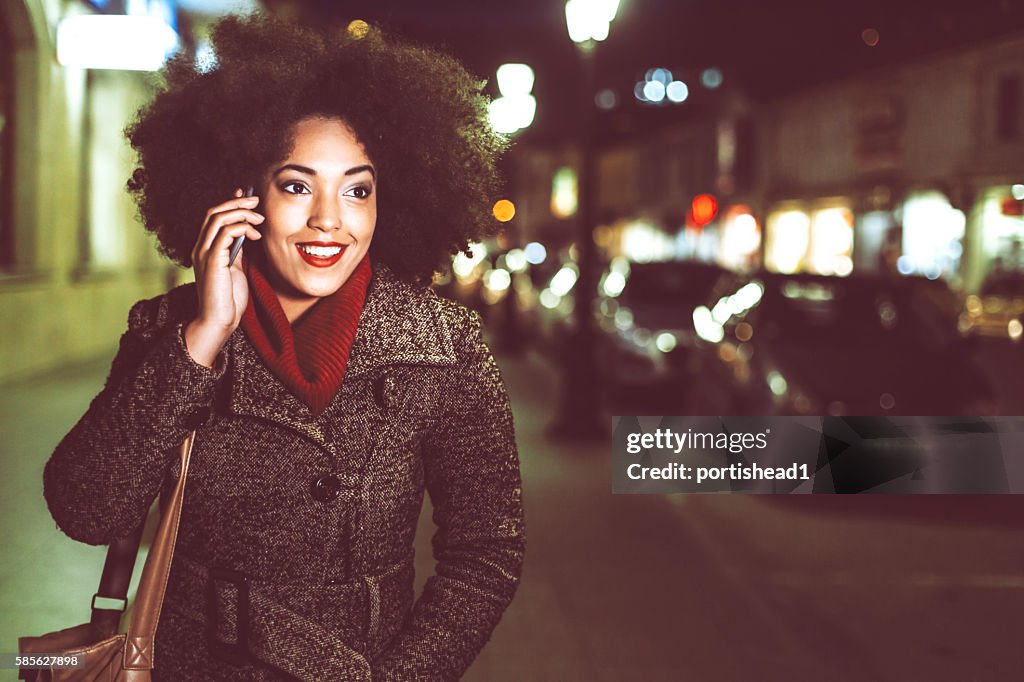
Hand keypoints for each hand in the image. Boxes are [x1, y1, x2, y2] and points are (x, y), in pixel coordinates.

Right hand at [185, 188, 263, 366]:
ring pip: (218, 218)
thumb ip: (236, 251)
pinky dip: (242, 227)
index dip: (229, 203)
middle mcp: (200, 247)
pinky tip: (255, 235)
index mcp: (204, 249)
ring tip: (260, 218)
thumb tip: (245, 234)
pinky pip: (225, 232)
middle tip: (256, 200)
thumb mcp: (235, 269)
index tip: (247, 196)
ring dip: (242, 212)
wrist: (220, 321)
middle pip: (214, 212)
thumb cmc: (229, 299)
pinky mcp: (212, 260)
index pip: (213, 217)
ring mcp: (204, 253)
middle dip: (237, 202)